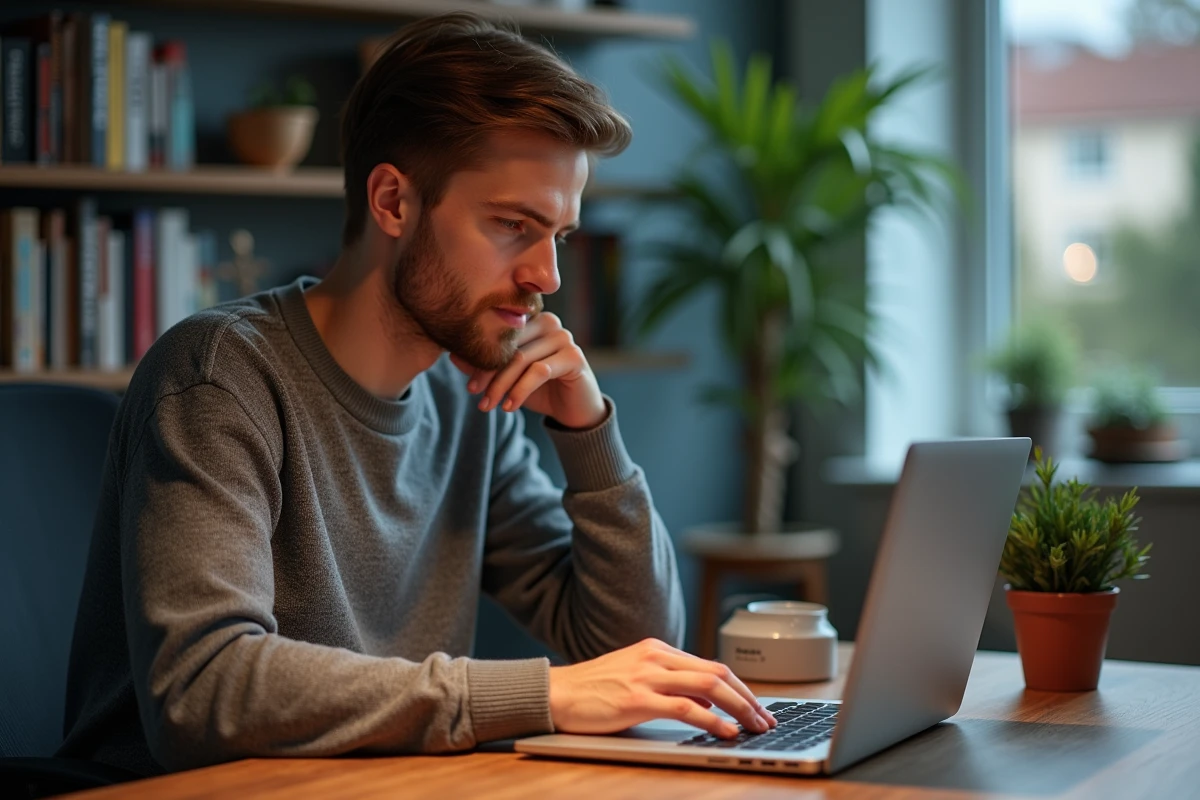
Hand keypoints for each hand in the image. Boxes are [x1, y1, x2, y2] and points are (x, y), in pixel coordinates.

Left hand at [451, 312, 606, 429]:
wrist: (575, 411)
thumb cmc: (541, 390)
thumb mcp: (510, 379)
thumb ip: (485, 365)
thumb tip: (453, 356)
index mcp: (532, 320)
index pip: (500, 336)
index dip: (481, 360)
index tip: (470, 386)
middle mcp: (549, 322)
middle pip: (509, 346)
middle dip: (489, 374)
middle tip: (476, 396)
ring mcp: (564, 337)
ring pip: (522, 359)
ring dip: (502, 385)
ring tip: (489, 406)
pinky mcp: (574, 356)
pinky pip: (539, 372)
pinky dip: (520, 391)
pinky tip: (510, 407)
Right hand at [548, 638, 777, 738]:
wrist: (555, 692)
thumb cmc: (592, 690)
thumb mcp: (636, 678)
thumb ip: (670, 685)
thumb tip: (707, 703)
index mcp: (657, 650)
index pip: (711, 665)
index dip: (740, 687)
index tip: (756, 707)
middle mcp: (656, 657)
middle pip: (718, 672)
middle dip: (748, 698)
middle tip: (766, 719)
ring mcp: (647, 676)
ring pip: (709, 686)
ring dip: (739, 708)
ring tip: (755, 726)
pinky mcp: (637, 698)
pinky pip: (686, 708)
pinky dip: (713, 720)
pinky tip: (726, 731)